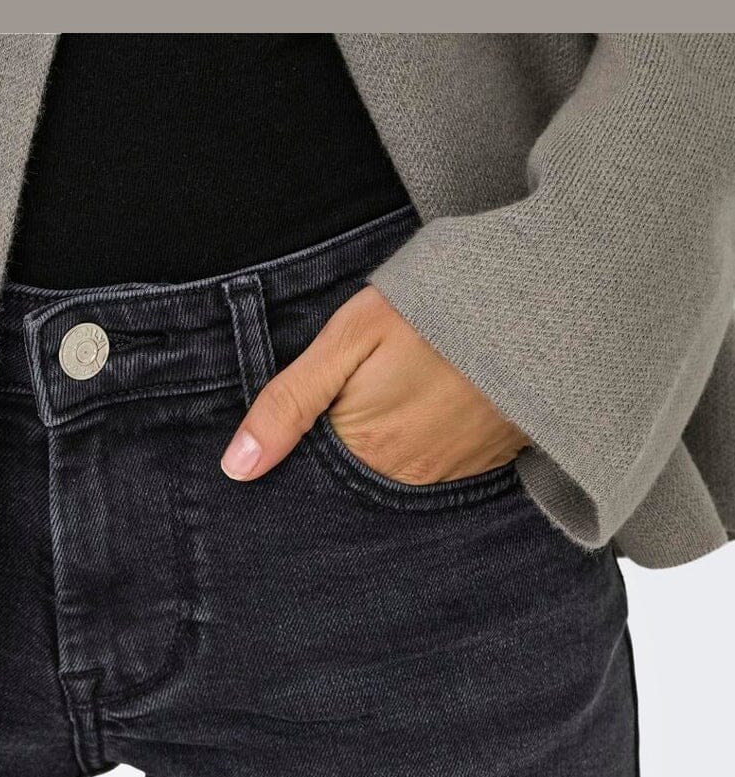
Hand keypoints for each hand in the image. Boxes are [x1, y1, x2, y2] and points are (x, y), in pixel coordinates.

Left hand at [219, 284, 529, 484]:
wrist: (539, 299)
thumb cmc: (433, 311)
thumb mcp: (348, 340)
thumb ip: (288, 403)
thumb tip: (236, 469)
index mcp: (367, 451)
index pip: (316, 472)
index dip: (309, 442)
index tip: (320, 407)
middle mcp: (411, 476)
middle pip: (359, 473)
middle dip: (352, 443)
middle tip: (368, 389)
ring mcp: (455, 472)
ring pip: (401, 469)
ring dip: (395, 440)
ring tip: (404, 390)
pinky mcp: (492, 459)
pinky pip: (445, 462)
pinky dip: (432, 438)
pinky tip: (436, 399)